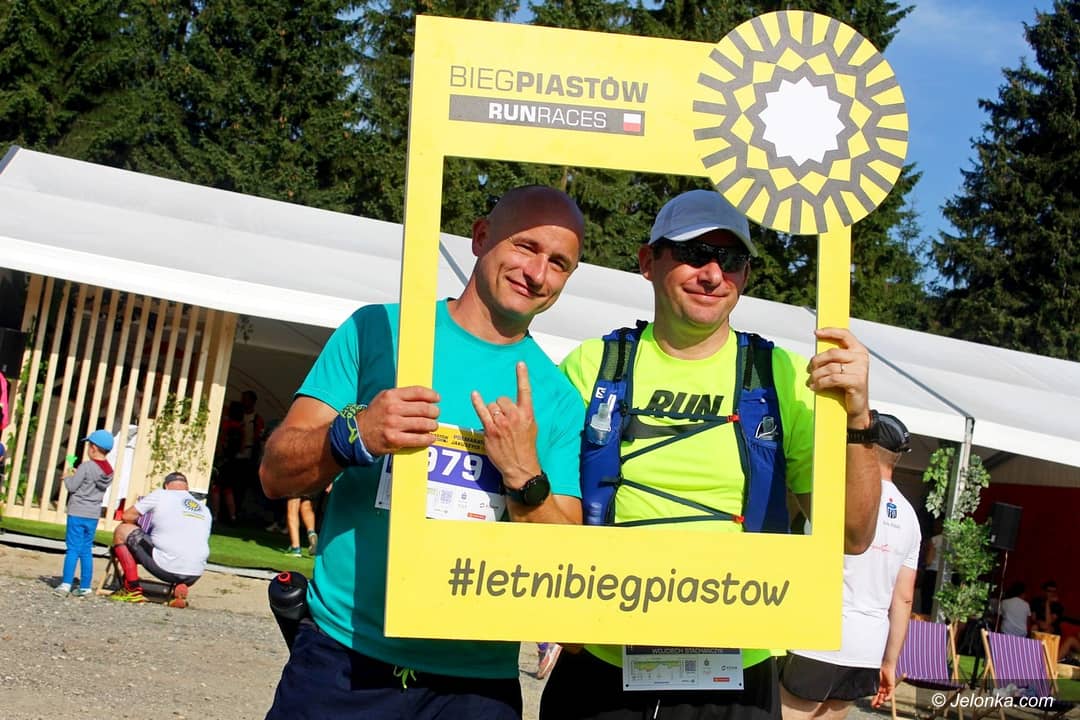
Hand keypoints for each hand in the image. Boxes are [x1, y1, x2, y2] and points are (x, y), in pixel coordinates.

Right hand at [329, 386, 439, 465]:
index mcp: (391, 395)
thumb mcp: (384, 398)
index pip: (417, 392)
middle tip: (436, 414)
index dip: (431, 395)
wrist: (358, 433)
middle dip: (434, 412)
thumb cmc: (376, 414)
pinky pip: (418, 439)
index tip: (437, 398)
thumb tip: (426, 397)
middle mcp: (393, 409)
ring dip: (433, 425)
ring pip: (423, 424)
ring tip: (433, 426)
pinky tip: (430, 438)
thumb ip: (402, 396)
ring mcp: (394, 425)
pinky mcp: (395, 440)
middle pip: (424, 408)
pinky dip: (427, 439)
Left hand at [471, 362, 539, 487]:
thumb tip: (513, 406)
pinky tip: (474, 395)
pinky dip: (477, 402)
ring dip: (492, 413)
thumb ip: (522, 414)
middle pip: (501, 399)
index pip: (525, 391)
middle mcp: (514, 416)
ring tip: (497, 426)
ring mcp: (502, 423)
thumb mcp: (531, 427)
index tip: (520, 363)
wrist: (521, 466)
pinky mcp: (490, 430)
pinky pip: (482, 411)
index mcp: (527, 414)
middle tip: (503, 421)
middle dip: (500, 407)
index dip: (522, 376)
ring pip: (492, 406)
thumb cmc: (526, 447)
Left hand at [807, 327, 870, 427]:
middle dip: (817, 361)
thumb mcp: (842, 368)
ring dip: (816, 375)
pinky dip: (820, 383)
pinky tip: (815, 387)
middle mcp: (861, 358)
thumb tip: (817, 352)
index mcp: (859, 350)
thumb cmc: (847, 386)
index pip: (844, 335)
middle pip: (832, 353)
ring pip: (830, 367)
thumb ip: (834, 358)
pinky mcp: (857, 381)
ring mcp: (861, 369)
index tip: (817, 333)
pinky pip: (832, 379)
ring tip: (811, 381)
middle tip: (810, 369)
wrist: (857, 408)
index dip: (830, 331)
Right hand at [872, 664, 895, 707]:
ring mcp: (887, 687)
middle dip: (878, 702)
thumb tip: (866, 692)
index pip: (876, 695)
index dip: (874, 700)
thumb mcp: (873, 679)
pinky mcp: (892, 686)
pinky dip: (888, 697)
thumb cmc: (878, 670)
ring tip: (880, 703)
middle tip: (875, 706)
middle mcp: (882, 688)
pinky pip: (891, 693)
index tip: (872, 705)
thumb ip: (872, 686)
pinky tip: (885, 699)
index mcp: (877, 686)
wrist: (885, 665)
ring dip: (882, 700)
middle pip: (880, 697)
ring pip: (885, 696)